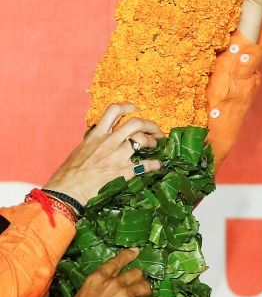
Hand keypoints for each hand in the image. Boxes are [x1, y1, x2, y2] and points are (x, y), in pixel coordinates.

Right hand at [44, 104, 162, 205]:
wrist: (68, 189)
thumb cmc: (71, 172)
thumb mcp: (81, 149)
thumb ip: (95, 141)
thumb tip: (102, 138)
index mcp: (97, 135)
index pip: (113, 111)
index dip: (128, 107)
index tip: (136, 110)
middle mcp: (109, 142)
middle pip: (135, 123)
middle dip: (150, 124)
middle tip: (155, 131)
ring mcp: (117, 156)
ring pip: (142, 139)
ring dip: (153, 141)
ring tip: (155, 146)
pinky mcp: (124, 172)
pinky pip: (146, 165)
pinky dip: (155, 164)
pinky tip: (158, 165)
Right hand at [62, 248, 165, 296]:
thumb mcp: (84, 294)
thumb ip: (98, 290)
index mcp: (98, 277)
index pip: (115, 262)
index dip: (127, 256)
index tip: (136, 251)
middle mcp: (113, 282)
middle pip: (135, 274)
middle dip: (140, 279)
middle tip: (141, 287)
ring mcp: (124, 294)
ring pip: (144, 286)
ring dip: (147, 292)